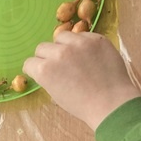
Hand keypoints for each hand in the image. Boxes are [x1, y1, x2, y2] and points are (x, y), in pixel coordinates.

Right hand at [23, 32, 140, 131]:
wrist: (110, 102)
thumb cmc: (81, 104)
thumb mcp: (55, 94)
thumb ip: (48, 77)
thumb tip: (48, 68)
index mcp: (45, 70)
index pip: (29, 62)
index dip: (35, 69)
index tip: (43, 73)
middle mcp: (58, 52)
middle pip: (42, 47)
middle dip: (46, 56)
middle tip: (58, 65)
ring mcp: (78, 43)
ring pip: (61, 36)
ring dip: (63, 45)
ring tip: (73, 56)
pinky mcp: (95, 38)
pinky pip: (82, 35)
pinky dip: (82, 43)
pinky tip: (89, 56)